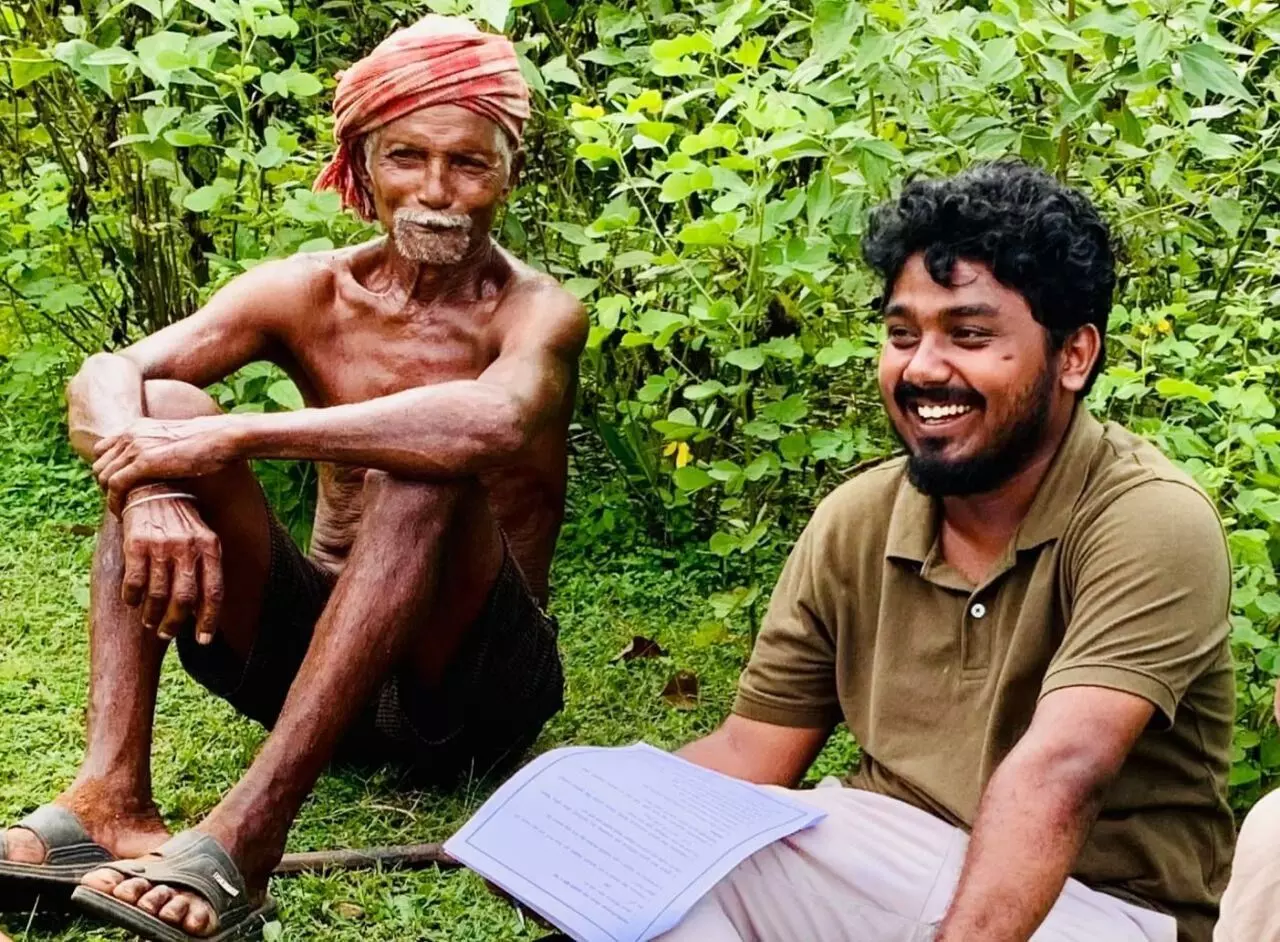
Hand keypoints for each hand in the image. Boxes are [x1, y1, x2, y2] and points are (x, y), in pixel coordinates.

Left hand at [93, 416, 240, 514]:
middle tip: (120, 502)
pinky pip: (115, 485)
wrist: (222, 437)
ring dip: (109, 496)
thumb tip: (162, 464)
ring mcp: (135, 447)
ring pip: (103, 476)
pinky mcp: (143, 463)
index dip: (108, 470)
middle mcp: (131, 434)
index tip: (119, 488)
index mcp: (138, 427)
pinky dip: (115, 501)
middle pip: (99, 464)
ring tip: (122, 510)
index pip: (104, 449)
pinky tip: (122, 513)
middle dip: (105, 486)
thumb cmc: (209, 442)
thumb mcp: (176, 441)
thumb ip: (160, 449)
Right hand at [120, 488, 222, 642]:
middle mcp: (189, 547)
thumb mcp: (203, 539)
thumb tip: (204, 612)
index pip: (214, 592)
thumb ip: (206, 569)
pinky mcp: (136, 543)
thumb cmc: (181, 521)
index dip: (209, 620)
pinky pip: (134, 582)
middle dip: (176, 622)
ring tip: (150, 622)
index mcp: (211, 547)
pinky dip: (133, 598)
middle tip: (167, 632)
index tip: (204, 641)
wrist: (152, 487)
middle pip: (185, 598)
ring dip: (152, 615)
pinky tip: (133, 602)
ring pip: (158, 595)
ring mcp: (162, 545)